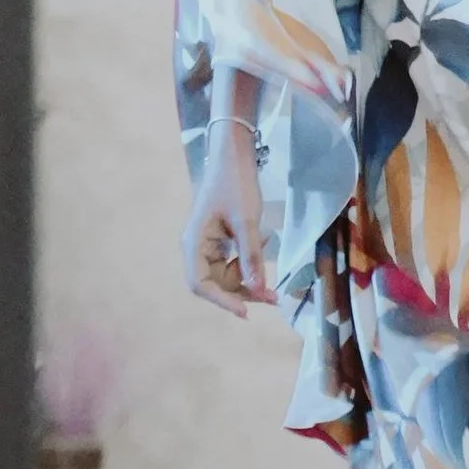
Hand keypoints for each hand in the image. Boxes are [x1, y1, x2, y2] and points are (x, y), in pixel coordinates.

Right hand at [184, 119, 270, 314]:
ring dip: (247, 281)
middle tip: (272, 298)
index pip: (200, 284)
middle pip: (213, 283)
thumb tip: (257, 289)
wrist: (234, 157)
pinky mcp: (217, 240)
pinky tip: (264, 251)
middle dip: (241, 293)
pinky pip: (229, 262)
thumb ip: (251, 256)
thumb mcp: (247, 221)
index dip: (221, 301)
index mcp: (194, 242)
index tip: (245, 312)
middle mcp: (195, 247)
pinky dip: (247, 265)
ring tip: (274, 287)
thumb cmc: (236, 185)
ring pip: (223, 275)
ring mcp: (205, 244)